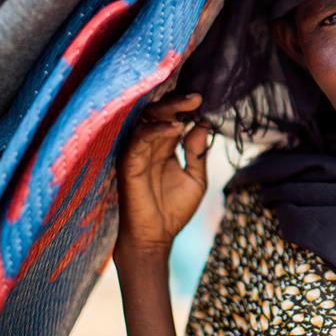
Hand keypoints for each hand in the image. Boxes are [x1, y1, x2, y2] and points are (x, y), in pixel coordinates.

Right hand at [115, 93, 209, 258]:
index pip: (175, 120)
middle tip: (198, 97)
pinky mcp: (128, 163)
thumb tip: (204, 125)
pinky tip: (174, 127)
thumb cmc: (174, 211)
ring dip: (168, 110)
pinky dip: (156, 130)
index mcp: (166, 148)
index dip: (189, 110)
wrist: (156, 239)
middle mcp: (150, 146)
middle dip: (179, 103)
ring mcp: (138, 153)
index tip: (207, 102)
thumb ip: (198, 153)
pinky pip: (139, 139)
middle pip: (160, 114)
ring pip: (147, 120)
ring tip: (189, 104)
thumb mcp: (196, 179)